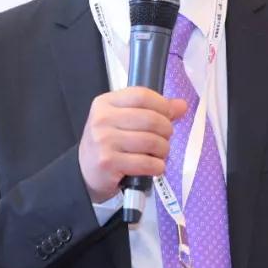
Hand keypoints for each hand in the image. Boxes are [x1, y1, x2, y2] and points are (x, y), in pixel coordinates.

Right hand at [78, 86, 186, 203]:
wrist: (85, 172)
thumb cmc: (108, 143)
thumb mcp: (124, 120)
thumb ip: (152, 110)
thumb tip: (181, 105)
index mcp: (105, 103)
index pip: (141, 95)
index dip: (162, 104)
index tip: (170, 114)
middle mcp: (102, 119)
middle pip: (150, 119)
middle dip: (166, 130)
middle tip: (165, 137)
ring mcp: (104, 141)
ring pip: (151, 142)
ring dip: (163, 150)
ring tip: (160, 153)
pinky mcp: (108, 163)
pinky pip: (146, 163)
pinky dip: (157, 166)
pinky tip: (154, 166)